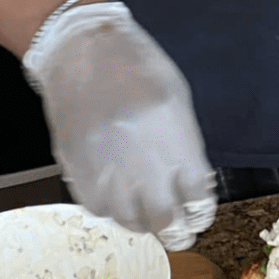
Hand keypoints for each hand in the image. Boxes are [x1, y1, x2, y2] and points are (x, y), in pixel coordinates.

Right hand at [22, 0, 216, 249]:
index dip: (201, 212)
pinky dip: (111, 209)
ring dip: (142, 222)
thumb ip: (185, 144)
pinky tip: (117, 197)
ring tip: (146, 213)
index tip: (198, 215)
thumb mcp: (176, 98)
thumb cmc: (134, 65)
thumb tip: (190, 185)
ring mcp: (106, 168)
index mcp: (174, 137)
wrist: (80, 48)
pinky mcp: (77, 170)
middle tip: (177, 229)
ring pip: (129, 221)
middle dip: (176, 230)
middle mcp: (141, 160)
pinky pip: (98, 208)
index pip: (197, 198)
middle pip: (165, 219)